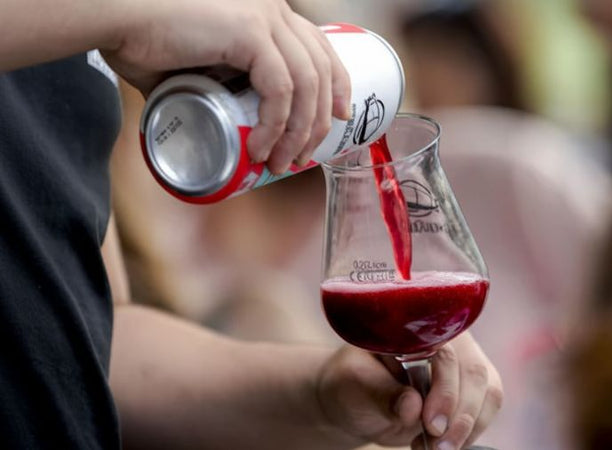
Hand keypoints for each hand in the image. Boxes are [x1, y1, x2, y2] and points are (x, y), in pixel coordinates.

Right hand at [103, 0, 351, 173]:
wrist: (116, 22)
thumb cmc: (149, 42)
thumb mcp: (205, 65)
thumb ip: (228, 83)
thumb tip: (235, 122)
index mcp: (269, 13)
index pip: (320, 50)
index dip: (337, 85)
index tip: (338, 119)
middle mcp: (274, 9)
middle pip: (321, 70)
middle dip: (319, 121)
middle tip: (302, 157)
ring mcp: (264, 17)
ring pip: (307, 84)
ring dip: (299, 132)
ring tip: (280, 163)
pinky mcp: (249, 32)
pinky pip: (281, 89)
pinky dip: (276, 125)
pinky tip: (261, 147)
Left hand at [316, 332, 502, 448]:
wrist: (356, 399)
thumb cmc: (352, 382)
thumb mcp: (354, 383)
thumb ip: (380, 392)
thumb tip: (413, 405)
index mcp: (418, 326)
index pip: (447, 352)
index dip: (445, 390)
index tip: (431, 424)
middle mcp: (448, 338)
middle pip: (476, 373)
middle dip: (461, 415)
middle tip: (440, 447)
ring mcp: (464, 361)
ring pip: (489, 392)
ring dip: (470, 427)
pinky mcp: (471, 387)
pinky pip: (486, 408)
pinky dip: (470, 431)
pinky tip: (444, 444)